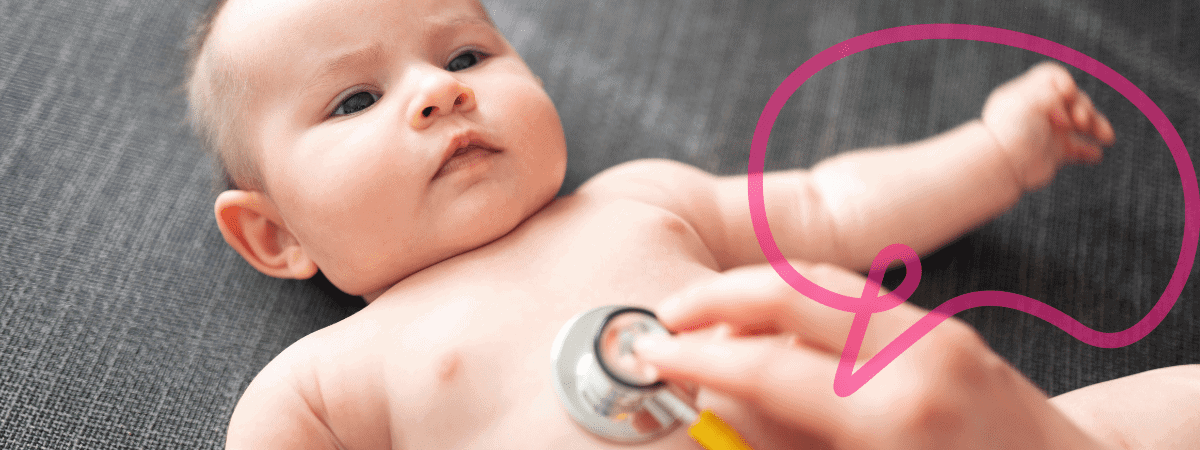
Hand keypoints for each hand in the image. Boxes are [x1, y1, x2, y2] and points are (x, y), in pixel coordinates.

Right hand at [635, 263, 1118, 449]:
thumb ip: (788, 442)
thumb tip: (719, 418)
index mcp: (896, 410)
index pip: (765, 364)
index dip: (695, 357)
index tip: (648, 354)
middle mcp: (916, 353)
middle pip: (789, 290)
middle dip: (716, 294)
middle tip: (664, 315)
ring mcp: (937, 332)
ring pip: (821, 282)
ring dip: (755, 289)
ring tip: (705, 312)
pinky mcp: (945, 329)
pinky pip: (854, 296)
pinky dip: (800, 298)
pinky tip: (770, 322)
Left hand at [981, 61, 1114, 190]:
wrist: (1001, 166)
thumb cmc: (1010, 132)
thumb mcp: (1028, 100)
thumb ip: (1050, 89)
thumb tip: (1069, 92)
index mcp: (1028, 95)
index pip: (1053, 78)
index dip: (1065, 85)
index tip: (1068, 96)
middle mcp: (1039, 111)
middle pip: (1073, 100)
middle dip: (1084, 107)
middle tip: (1081, 121)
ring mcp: (1047, 132)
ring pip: (1081, 124)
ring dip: (1097, 127)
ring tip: (1107, 137)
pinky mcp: (1053, 153)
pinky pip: (1078, 149)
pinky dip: (1090, 150)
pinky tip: (1097, 154)